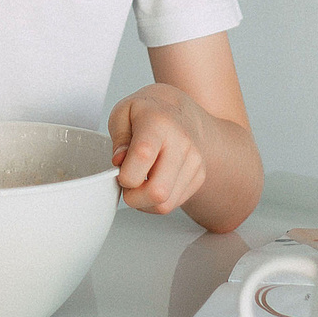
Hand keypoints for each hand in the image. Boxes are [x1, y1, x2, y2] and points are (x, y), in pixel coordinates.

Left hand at [107, 84, 211, 214]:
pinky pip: (173, 204)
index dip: (124, 174)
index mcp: (159, 123)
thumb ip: (118, 139)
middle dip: (133, 197)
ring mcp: (194, 161)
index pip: (142, 156)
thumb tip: (119, 162)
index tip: (119, 170)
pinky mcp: (199, 176)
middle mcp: (182, 143)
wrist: (179, 112)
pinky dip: (156, 201)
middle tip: (126, 183)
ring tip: (139, 182)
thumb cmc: (147, 113)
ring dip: (144, 202)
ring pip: (165, 205)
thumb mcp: (122, 113)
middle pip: (157, 192)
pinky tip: (152, 183)